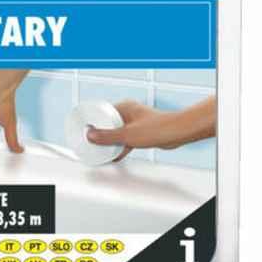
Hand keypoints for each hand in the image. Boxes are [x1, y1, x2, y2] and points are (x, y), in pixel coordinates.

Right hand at [86, 96, 216, 161]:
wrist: (178, 133)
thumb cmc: (157, 128)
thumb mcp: (128, 135)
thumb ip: (108, 136)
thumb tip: (90, 135)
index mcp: (124, 107)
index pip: (102, 111)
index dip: (92, 121)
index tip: (84, 129)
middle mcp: (129, 112)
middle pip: (108, 122)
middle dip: (99, 133)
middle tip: (91, 142)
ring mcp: (135, 122)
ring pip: (117, 131)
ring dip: (110, 141)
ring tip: (100, 149)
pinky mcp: (142, 132)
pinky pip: (126, 138)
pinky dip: (120, 146)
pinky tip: (116, 154)